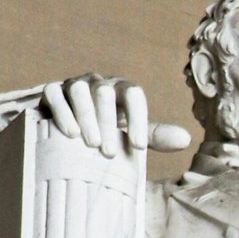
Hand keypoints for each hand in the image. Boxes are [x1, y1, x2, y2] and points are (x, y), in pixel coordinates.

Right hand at [41, 73, 190, 157]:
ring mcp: (74, 85)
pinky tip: (69, 133)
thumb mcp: (130, 133)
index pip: (134, 94)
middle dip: (108, 122)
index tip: (138, 148)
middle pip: (105, 93)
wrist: (68, 127)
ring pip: (80, 90)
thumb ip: (154, 135)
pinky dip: (62, 112)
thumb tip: (186, 140)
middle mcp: (99, 84)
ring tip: (90, 144)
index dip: (138, 119)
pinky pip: (55, 94)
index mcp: (121, 91)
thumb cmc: (106, 130)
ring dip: (86, 116)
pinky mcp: (52, 91)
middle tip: (109, 153)